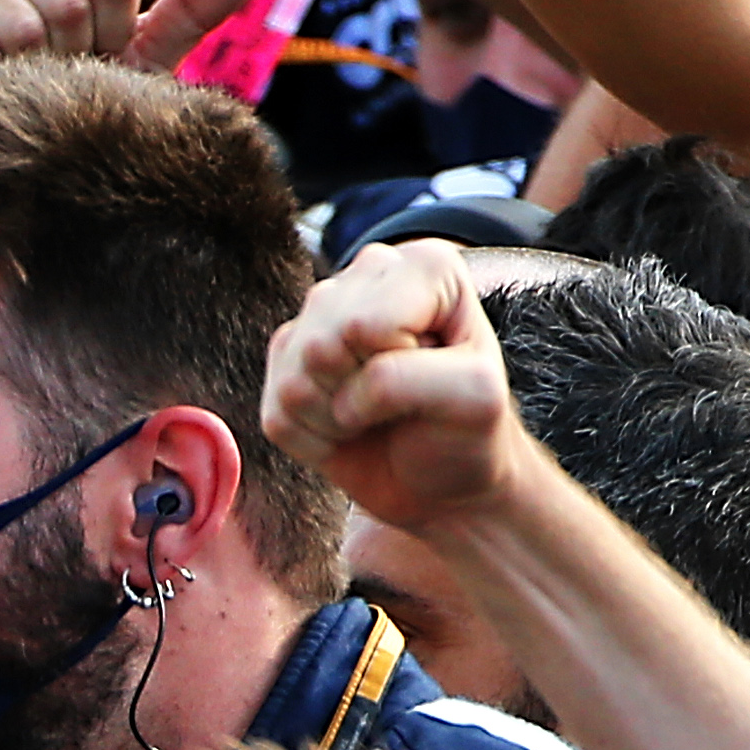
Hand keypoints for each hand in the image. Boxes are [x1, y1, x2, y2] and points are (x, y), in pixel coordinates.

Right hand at [261, 237, 527, 533]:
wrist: (442, 481)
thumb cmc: (467, 431)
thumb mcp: (474, 399)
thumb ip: (413, 381)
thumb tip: (344, 398)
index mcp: (425, 268)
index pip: (365, 325)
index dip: (396, 367)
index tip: (431, 377)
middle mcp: (365, 276)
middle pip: (321, 348)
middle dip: (360, 395)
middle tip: (401, 403)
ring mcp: (318, 319)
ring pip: (294, 383)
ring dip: (337, 422)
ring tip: (376, 416)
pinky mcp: (285, 366)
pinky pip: (276, 417)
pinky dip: (314, 442)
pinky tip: (348, 429)